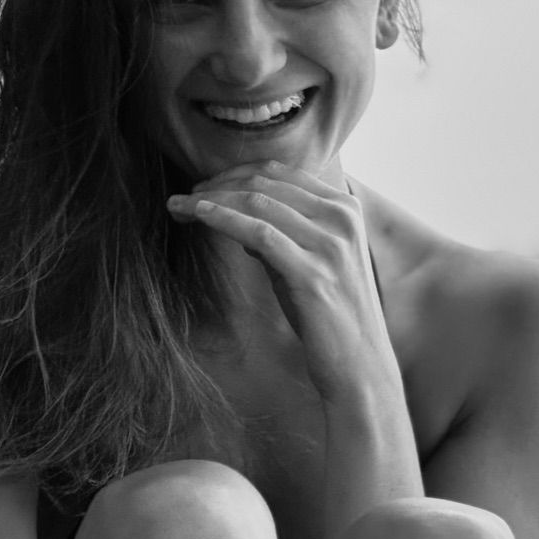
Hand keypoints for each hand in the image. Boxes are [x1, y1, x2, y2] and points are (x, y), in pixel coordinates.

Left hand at [167, 161, 399, 407]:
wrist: (360, 364)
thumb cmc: (329, 315)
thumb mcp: (308, 261)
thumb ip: (280, 233)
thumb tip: (236, 212)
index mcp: (344, 207)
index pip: (279, 173)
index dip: (234, 173)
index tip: (202, 185)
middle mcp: (341, 218)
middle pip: (264, 184)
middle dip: (216, 185)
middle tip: (182, 198)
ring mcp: (330, 244)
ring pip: (257, 202)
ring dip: (210, 200)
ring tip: (179, 207)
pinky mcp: (313, 273)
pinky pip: (259, 233)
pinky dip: (223, 219)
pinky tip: (199, 217)